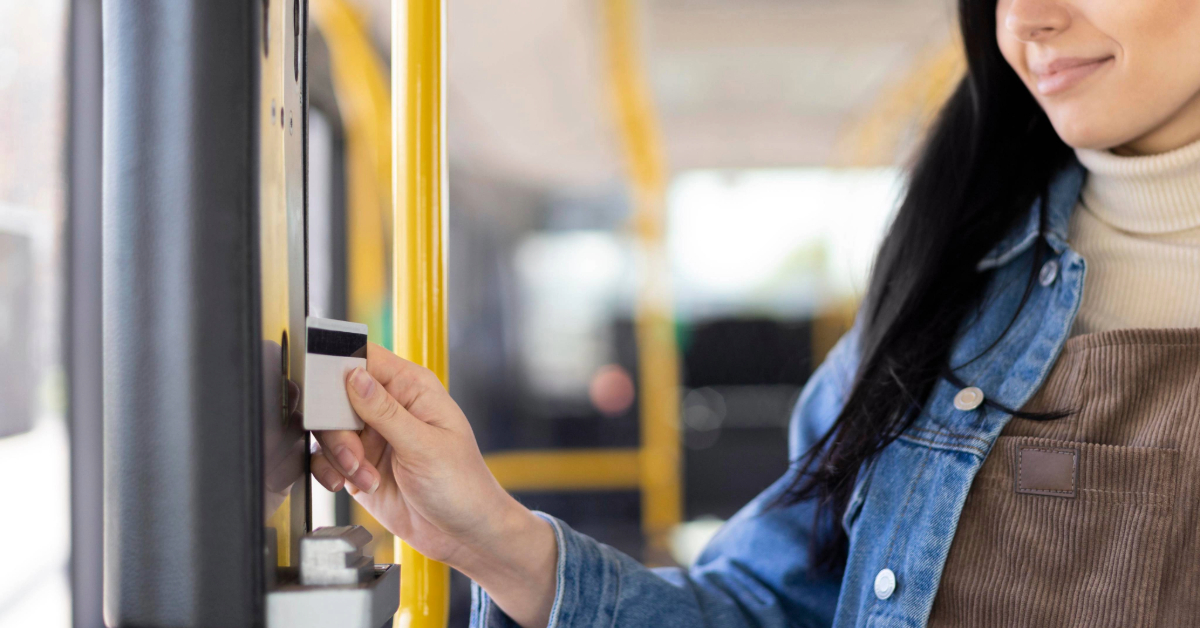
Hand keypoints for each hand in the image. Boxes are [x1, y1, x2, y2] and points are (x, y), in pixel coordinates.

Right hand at [310, 344, 556, 627]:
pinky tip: (355, 484)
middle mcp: (389, 408)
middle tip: (355, 454)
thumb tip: (354, 376)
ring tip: (365, 476)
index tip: (327, 391)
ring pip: (328, 429)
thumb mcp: (424, 446)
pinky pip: (326, 458)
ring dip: (339, 455)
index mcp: (411, 389)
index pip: (365, 359)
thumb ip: (385, 411)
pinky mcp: (359, 464)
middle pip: (336, 395)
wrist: (464, 534)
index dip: (339, 368)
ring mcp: (373, 436)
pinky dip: (332, 472)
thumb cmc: (463, 486)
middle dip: (337, 428)